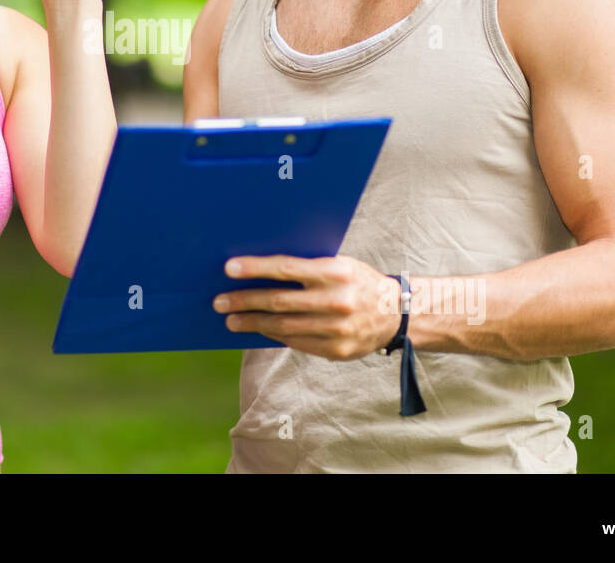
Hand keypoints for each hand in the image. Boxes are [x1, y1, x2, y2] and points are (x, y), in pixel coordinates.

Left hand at [212, 254, 402, 360]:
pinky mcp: (336, 351)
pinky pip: (296, 343)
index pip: (285, 268)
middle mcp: (336, 301)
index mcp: (335, 272)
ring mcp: (337, 329)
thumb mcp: (339, 264)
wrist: (395, 313)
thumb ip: (307, 267)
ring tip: (232, 321)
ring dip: (252, 323)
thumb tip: (260, 270)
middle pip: (278, 301)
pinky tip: (259, 329)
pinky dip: (274, 336)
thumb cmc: (357, 281)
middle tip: (219, 302)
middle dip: (243, 301)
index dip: (254, 269)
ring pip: (283, 327)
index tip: (228, 269)